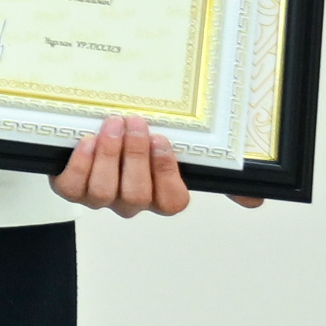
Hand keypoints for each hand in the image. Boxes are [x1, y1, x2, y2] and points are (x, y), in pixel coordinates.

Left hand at [53, 114, 213, 219]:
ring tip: (113, 125)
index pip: (172, 202)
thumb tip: (254, 201)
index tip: (162, 140)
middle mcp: (131, 202)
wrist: (95, 132)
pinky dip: (80, 163)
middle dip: (135, 156)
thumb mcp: (181, 149)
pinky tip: (87, 141)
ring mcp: (100, 198)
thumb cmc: (141, 142)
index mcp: (161, 197)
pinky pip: (73, 186)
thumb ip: (214, 170)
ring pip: (104, 191)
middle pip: (136, 194)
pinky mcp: (71, 189)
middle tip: (136, 124)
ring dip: (109, 155)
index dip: (166, 173)